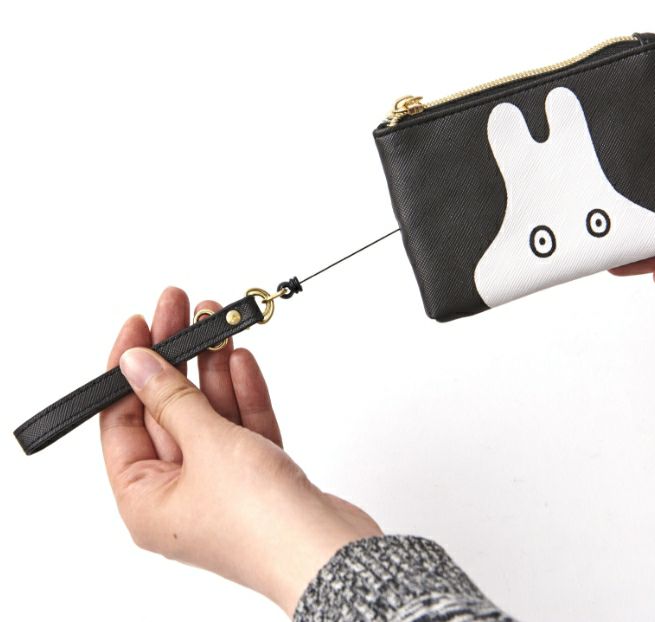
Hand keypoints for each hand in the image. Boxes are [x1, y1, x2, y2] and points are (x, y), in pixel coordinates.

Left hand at [100, 287, 380, 615]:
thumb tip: (136, 363)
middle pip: (168, 410)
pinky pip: (241, 424)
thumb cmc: (262, 524)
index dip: (128, 370)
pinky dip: (241, 393)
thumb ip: (171, 399)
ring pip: (209, 413)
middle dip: (177, 358)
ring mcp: (221, 483)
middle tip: (180, 309)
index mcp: (145, 501)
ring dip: (212, 369)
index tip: (141, 326)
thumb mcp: (206, 445)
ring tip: (215, 324)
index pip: (120, 422)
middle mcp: (179, 493)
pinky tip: (239, 361)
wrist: (330, 550)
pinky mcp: (259, 474)